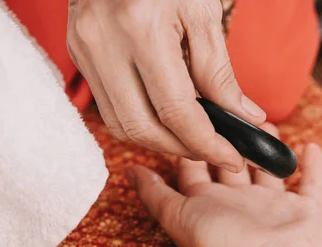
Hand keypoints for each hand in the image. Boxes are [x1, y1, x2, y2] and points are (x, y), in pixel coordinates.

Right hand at [68, 0, 265, 171]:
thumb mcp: (202, 12)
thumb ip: (219, 72)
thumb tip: (243, 117)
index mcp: (141, 28)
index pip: (176, 110)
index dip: (207, 143)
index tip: (232, 157)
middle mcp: (104, 43)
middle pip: (142, 128)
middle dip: (182, 149)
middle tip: (214, 150)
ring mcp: (84, 49)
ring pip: (119, 125)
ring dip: (158, 140)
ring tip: (190, 136)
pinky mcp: (78, 54)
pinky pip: (108, 106)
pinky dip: (139, 120)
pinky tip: (162, 116)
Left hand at [126, 124, 321, 246]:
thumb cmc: (223, 245)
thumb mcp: (177, 215)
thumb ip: (154, 193)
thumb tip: (128, 169)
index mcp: (210, 203)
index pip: (196, 167)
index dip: (192, 143)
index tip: (190, 114)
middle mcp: (241, 203)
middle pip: (233, 164)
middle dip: (231, 140)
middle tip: (230, 112)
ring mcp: (275, 208)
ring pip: (270, 170)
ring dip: (267, 148)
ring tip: (266, 125)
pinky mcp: (307, 211)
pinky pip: (311, 184)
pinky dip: (312, 166)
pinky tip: (310, 147)